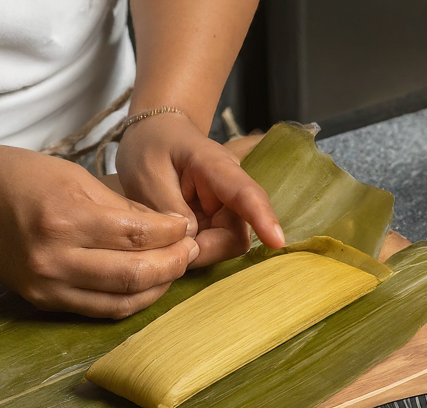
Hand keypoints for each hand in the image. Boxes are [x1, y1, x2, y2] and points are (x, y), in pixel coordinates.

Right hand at [0, 142, 198, 317]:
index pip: (138, 234)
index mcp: (66, 218)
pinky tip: (148, 286)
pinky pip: (100, 310)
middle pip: (135, 273)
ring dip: (158, 287)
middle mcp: (57, 259)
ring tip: (175, 268)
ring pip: (122, 301)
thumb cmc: (20, 178)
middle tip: (190, 250)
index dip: (171, 233)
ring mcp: (49, 286)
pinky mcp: (45, 301)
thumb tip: (165, 227)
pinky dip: (131, 301)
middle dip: (174, 263)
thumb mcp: (76, 177)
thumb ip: (123, 207)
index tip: (185, 227)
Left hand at [116, 113, 284, 267]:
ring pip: (224, 245)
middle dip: (205, 249)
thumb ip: (169, 209)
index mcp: (216, 166)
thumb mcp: (149, 176)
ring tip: (165, 235)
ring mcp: (226, 209)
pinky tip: (172, 238)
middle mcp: (230, 190)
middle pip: (236, 234)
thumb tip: (192, 243)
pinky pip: (212, 246)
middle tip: (168, 246)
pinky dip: (193, 250)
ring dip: (197, 250)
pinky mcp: (217, 223)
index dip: (262, 218)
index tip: (276, 241)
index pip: (246, 194)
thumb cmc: (152, 148)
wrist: (155, 138)